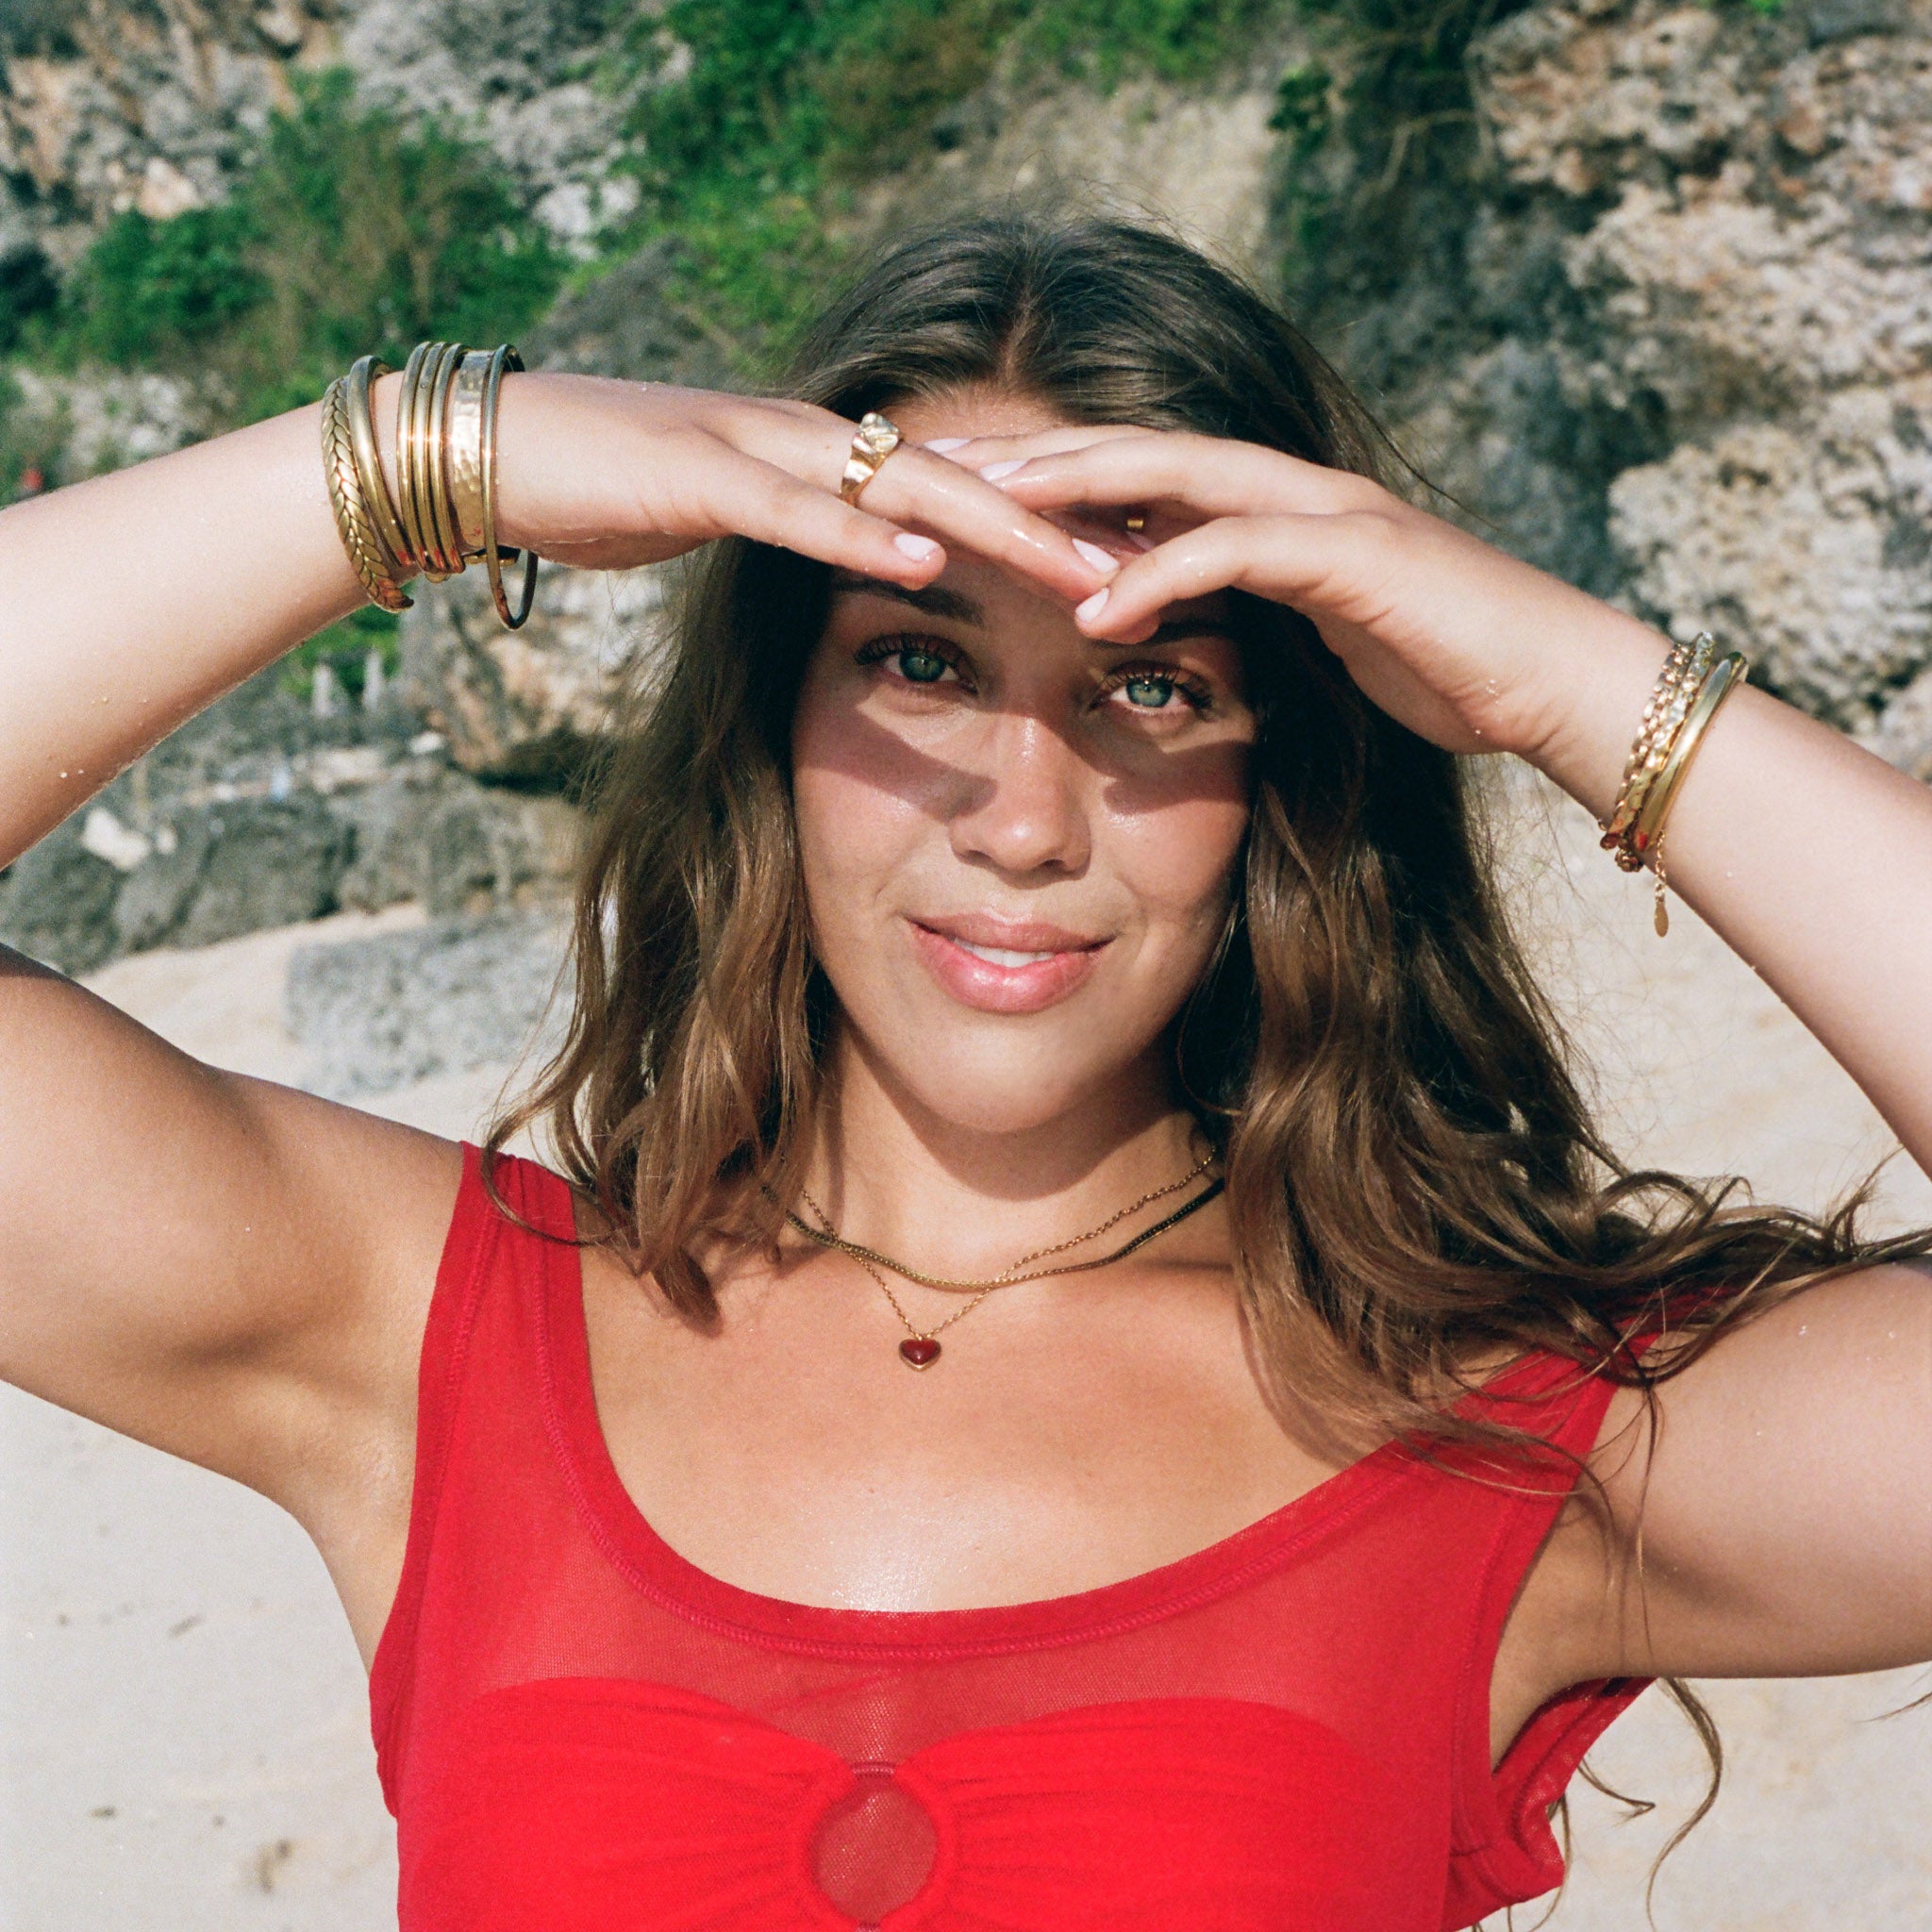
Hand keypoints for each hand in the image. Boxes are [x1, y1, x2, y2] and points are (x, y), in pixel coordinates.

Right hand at [482, 375, 1115, 605]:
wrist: (491, 450)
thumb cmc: (611, 488)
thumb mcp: (731, 516)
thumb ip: (807, 528)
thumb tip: (878, 557)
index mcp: (823, 452)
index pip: (957, 485)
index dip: (1047, 519)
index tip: (1128, 560)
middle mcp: (809, 435)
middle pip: (960, 477)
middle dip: (1058, 522)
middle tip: (1153, 561)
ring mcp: (757, 445)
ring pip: (899, 483)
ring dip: (994, 526)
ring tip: (1079, 564)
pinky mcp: (695, 470)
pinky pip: (791, 507)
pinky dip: (856, 533)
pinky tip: (921, 557)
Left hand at [933, 425, 1663, 762]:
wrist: (1552, 683)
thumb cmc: (1440, 667)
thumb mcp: (1315, 633)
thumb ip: (1241, 608)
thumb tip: (1156, 614)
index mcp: (1274, 507)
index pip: (1143, 471)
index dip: (1053, 470)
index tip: (967, 483)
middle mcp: (1291, 490)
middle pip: (1139, 449)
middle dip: (1037, 452)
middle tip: (939, 459)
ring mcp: (1326, 512)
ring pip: (1180, 475)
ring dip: (1080, 487)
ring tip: (991, 504)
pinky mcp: (1357, 555)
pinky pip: (1240, 550)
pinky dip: (1165, 572)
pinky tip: (1098, 602)